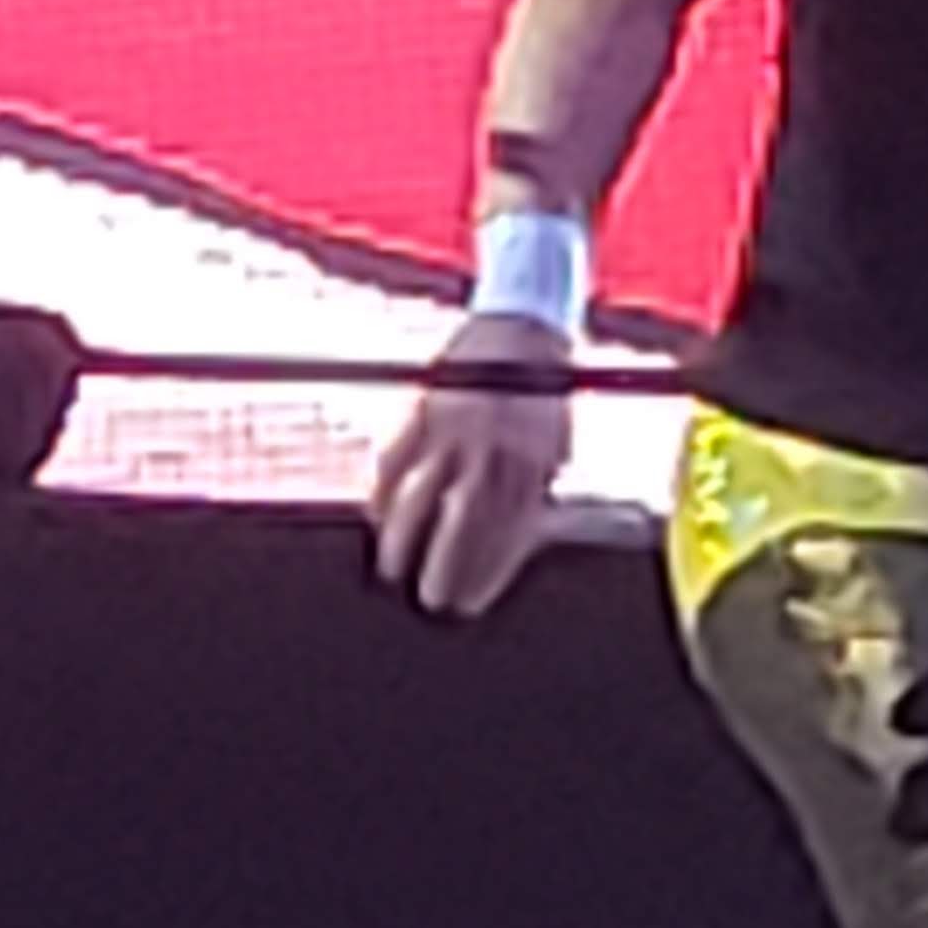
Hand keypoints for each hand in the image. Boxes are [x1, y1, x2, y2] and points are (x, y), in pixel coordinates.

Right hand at [369, 314, 572, 615]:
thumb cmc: (544, 389)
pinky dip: (383, 488)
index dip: (487, 573)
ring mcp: (455, 428)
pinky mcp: (426, 406)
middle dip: (445, 565)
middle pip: (463, 521)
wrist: (523, 323)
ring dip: (404, 537)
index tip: (470, 604)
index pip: (506, 532)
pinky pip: (397, 455)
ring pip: (422, 493)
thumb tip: (527, 534)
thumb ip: (537, 485)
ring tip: (392, 569)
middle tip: (430, 599)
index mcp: (529, 462)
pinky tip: (373, 516)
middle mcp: (491, 448)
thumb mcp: (554, 441)